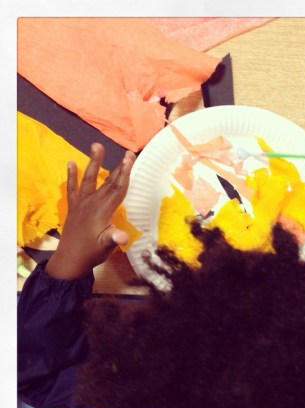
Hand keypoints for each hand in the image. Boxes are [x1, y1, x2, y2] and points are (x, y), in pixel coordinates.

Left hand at [45, 143, 135, 279]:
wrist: (69, 261)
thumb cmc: (91, 253)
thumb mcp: (105, 247)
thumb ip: (113, 239)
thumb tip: (123, 236)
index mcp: (102, 211)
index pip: (117, 189)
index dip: (125, 173)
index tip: (130, 159)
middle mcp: (92, 203)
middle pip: (108, 181)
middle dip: (119, 167)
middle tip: (127, 152)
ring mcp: (81, 203)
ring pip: (90, 179)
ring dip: (94, 162)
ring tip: (97, 145)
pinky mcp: (74, 207)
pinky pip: (73, 188)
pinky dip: (72, 176)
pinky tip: (71, 163)